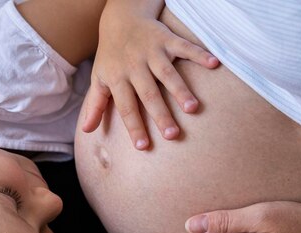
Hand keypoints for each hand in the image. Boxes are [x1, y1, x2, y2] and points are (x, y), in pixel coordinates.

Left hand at [81, 3, 218, 149]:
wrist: (120, 17)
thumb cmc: (111, 56)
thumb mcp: (99, 79)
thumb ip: (95, 105)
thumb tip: (86, 131)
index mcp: (117, 78)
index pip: (126, 107)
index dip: (134, 127)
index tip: (144, 146)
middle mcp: (134, 66)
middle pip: (149, 94)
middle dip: (160, 114)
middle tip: (172, 135)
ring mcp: (151, 52)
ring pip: (167, 73)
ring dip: (181, 90)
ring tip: (192, 109)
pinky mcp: (166, 38)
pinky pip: (184, 46)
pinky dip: (199, 54)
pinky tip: (214, 64)